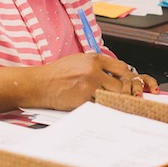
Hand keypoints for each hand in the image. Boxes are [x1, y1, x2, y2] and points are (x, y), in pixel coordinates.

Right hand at [37, 53, 157, 109]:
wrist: (40, 83)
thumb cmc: (56, 73)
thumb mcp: (78, 61)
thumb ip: (96, 65)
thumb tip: (112, 73)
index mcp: (94, 59)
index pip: (122, 68)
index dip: (127, 78)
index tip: (127, 84)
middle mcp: (94, 70)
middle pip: (121, 84)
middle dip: (122, 93)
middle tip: (121, 98)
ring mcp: (90, 84)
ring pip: (113, 96)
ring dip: (112, 101)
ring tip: (108, 103)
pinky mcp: (84, 98)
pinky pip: (100, 105)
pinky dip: (101, 107)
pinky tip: (97, 107)